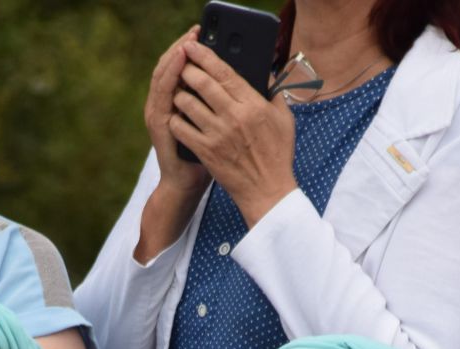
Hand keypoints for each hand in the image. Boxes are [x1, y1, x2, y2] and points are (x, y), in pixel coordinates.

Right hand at [143, 28, 212, 198]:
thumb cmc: (209, 156)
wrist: (188, 183)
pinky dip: (168, 82)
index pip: (183, 65)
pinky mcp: (159, 125)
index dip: (191, 48)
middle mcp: (165, 102)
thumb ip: (224, 104)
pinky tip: (178, 71)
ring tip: (186, 47)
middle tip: (195, 34)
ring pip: (162, 77)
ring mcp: (159, 113)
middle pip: (170, 64)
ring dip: (173, 60)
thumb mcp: (216, 127)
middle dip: (182, 47)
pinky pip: (161, 98)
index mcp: (181, 99)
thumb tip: (249, 78)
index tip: (202, 31)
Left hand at [170, 39, 296, 226]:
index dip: (205, 56)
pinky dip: (176, 119)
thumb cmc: (277, 154)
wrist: (268, 191)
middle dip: (188, 70)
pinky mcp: (206, 152)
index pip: (224, 72)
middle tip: (182, 65)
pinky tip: (178, 117)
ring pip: (187, 104)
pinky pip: (181, 128)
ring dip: (180, 94)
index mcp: (253, 105)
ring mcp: (217, 135)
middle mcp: (234, 117)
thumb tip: (263, 70)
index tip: (193, 46)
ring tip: (180, 92)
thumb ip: (273, 91)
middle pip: (202, 83)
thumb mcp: (284, 118)